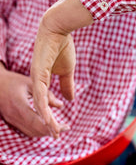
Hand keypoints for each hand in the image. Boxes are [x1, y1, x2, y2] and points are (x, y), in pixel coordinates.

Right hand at [0, 64, 68, 137]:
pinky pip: (26, 131)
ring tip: (59, 129)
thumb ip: (46, 94)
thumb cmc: (13, 81)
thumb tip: (61, 105)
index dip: (50, 126)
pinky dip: (38, 131)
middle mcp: (14, 116)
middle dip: (51, 131)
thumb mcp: (31, 83)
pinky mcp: (11, 121)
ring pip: (31, 132)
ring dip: (45, 133)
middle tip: (66, 129)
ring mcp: (12, 120)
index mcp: (19, 105)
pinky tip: (47, 128)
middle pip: (35, 129)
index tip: (63, 128)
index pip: (37, 120)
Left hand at [31, 0, 92, 136]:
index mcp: (42, 80)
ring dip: (46, 118)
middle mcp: (36, 81)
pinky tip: (47, 118)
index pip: (45, 102)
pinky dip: (43, 107)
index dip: (51, 115)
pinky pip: (39, 94)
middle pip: (40, 106)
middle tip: (55, 135)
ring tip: (53, 132)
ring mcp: (36, 77)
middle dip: (48, 122)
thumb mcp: (67, 71)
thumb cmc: (62, 47)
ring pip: (39, 103)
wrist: (59, 29)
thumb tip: (70, 99)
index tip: (58, 126)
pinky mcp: (38, 73)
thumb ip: (67, 85)